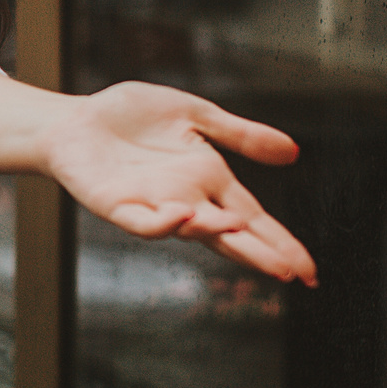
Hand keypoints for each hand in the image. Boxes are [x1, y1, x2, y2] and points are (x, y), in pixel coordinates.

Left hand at [38, 82, 316, 284]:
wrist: (77, 118)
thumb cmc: (132, 118)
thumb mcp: (195, 116)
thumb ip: (241, 135)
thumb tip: (293, 153)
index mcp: (209, 181)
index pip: (254, 219)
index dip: (281, 243)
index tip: (309, 269)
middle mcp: (186, 200)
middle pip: (229, 234)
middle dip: (258, 253)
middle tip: (290, 272)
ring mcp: (152, 206)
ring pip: (189, 230)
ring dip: (212, 231)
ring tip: (238, 230)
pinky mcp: (117, 206)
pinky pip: (143, 222)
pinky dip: (162, 222)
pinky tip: (183, 215)